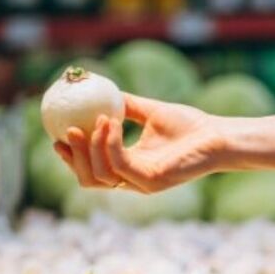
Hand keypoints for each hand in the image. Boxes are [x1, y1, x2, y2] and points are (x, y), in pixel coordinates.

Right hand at [54, 94, 226, 192]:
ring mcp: (141, 184)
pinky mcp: (151, 181)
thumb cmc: (190, 126)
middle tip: (66, 131)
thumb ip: (125, 105)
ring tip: (95, 120)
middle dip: (73, 158)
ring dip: (91, 147)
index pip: (92, 171)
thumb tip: (101, 89)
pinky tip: (110, 122)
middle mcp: (133, 180)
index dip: (72, 158)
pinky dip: (109, 142)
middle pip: (89, 179)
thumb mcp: (150, 112)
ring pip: (100, 175)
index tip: (57, 136)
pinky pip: (119, 163)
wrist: (217, 135)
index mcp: (130, 168)